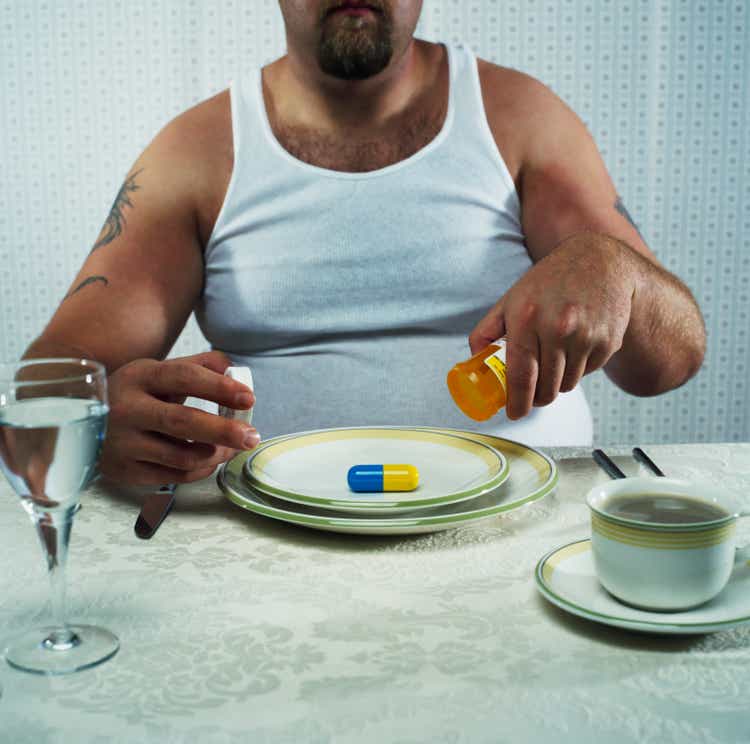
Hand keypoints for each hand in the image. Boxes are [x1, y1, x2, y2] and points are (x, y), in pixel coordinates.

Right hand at [100, 351, 258, 484]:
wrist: (83, 422)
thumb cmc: (136, 395)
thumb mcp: (159, 372)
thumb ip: (199, 366)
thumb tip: (234, 368)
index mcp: (140, 376)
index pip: (184, 377)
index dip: (219, 387)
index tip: (248, 398)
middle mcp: (127, 408)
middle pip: (182, 421)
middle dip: (223, 431)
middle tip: (251, 436)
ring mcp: (123, 442)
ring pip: (181, 455)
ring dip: (215, 454)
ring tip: (233, 447)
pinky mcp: (124, 470)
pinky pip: (173, 476)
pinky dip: (200, 470)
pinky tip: (211, 459)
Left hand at [468, 235, 636, 419]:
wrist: (599, 262)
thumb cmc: (549, 281)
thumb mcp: (511, 299)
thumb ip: (487, 330)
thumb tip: (474, 360)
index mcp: (527, 318)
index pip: (520, 374)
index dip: (517, 401)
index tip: (514, 413)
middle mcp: (557, 327)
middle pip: (545, 387)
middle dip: (537, 397)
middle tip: (533, 393)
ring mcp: (586, 335)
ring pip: (567, 384)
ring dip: (558, 382)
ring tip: (555, 359)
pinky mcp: (608, 341)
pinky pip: (588, 372)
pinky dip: (579, 368)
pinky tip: (576, 345)